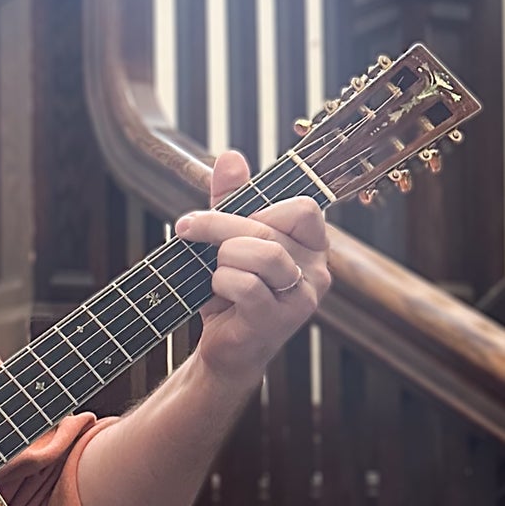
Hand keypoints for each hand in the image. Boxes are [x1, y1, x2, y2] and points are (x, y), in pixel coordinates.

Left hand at [174, 150, 330, 387]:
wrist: (225, 349)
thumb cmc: (231, 293)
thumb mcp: (229, 240)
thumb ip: (233, 200)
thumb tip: (230, 157)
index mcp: (313, 246)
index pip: (303, 208)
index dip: (263, 208)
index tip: (232, 218)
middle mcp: (317, 271)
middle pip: (269, 228)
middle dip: (219, 225)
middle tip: (188, 227)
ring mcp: (302, 298)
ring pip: (262, 254)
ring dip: (224, 258)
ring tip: (215, 271)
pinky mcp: (278, 321)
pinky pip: (246, 285)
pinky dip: (221, 283)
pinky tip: (217, 293)